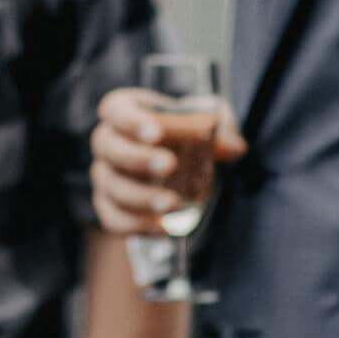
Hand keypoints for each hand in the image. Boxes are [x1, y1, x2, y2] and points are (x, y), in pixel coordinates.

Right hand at [90, 86, 246, 237]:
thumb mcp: (208, 121)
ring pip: (111, 186)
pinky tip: (164, 227)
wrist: (180, 166)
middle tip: (169, 165)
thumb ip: (222, 127)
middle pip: (108, 146)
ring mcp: (106, 175)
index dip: (131, 121)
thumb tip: (233, 147)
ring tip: (173, 203)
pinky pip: (113, 218)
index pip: (115, 110)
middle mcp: (108, 141)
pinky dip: (136, 225)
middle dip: (138, 157)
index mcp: (126, 110)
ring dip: (141, 196)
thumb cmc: (189, 134)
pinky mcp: (110, 205)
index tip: (157, 133)